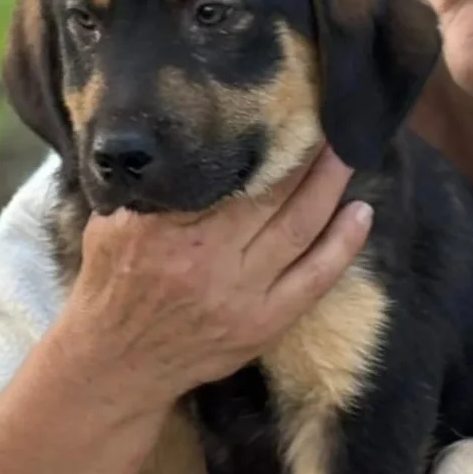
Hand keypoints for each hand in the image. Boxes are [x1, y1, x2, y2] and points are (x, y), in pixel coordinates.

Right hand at [57, 146, 372, 405]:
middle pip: (274, 195)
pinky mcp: (265, 325)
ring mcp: (242, 297)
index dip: (265, 140)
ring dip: (331, 187)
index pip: (228, 174)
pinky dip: (343, 244)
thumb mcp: (112, 225)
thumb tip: (183, 140)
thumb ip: (151, 189)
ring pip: (301, 229)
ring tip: (349, 152)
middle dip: (308, 154)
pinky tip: (361, 213)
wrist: (117, 364)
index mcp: (167, 231)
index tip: (288, 110)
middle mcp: (209, 262)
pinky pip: (316, 279)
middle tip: (332, 121)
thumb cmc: (111, 285)